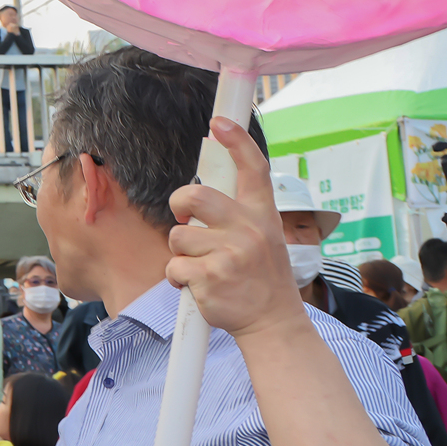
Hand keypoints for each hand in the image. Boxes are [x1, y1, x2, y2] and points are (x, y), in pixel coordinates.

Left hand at [167, 117, 308, 343]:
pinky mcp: (211, 276)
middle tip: (183, 216)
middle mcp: (250, 230)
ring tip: (205, 268)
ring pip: (178, 236)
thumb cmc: (260, 278)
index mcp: (263, 217)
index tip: (219, 122)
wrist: (273, 323)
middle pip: (195, 195)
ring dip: (182, 253)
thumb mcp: (264, 239)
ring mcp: (231, 253)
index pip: (253, 170)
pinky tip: (200, 286)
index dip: (237, 141)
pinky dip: (178, 278)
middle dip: (179, 203)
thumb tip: (201, 193)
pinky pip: (173, 266)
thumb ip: (239, 215)